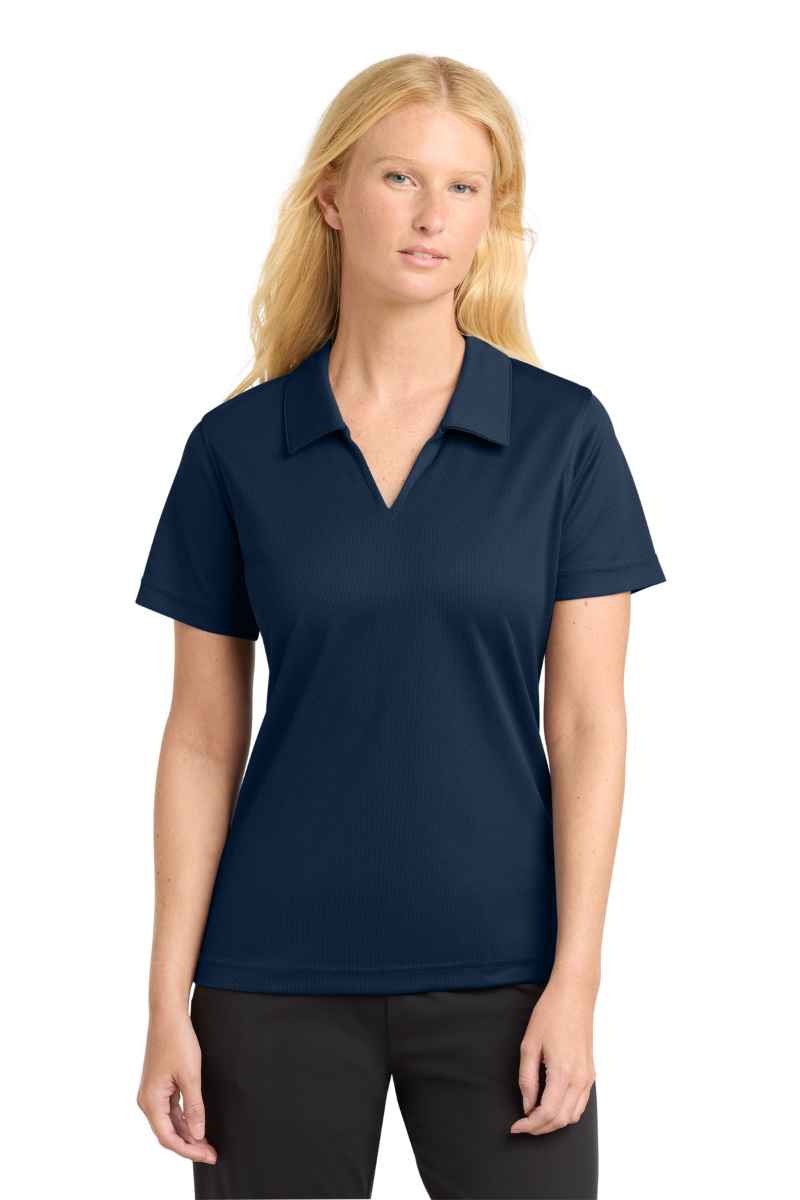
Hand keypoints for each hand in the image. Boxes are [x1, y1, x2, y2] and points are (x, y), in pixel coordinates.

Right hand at [136, 1008, 217, 1163]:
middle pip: (168, 1133)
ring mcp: (152, 1093)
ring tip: (208, 1143)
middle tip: (212, 1153)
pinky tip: (198, 1124)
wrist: (167, 1015)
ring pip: (169, 1123)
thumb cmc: (177, 1041)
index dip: (189, 1150)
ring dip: (188, 1133)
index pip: (168, 1137)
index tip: (208, 1156)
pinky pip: (170, 1110)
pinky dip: (184, 1119)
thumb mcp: (190, 1075)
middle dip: (190, 1145)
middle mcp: (147, 1100)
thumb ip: (194, 1107)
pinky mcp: (159, 1085)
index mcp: (151, 1101)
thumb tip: (198, 1134)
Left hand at [509, 972, 596, 1134]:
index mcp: (563, 1072)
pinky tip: (551, 1106)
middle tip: (522, 1126)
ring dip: (554, 1123)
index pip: (546, 1113)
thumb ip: (527, 1079)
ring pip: (573, 1116)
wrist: (574, 994)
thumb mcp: (529, 1045)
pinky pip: (581, 1104)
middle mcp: (580, 1079)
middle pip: (561, 1120)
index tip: (515, 1126)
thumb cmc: (550, 1014)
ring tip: (534, 1118)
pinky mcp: (591, 1072)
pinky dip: (566, 1113)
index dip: (529, 1125)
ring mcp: (588, 1077)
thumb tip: (527, 1105)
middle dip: (540, 1128)